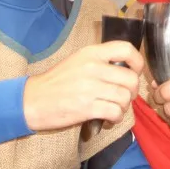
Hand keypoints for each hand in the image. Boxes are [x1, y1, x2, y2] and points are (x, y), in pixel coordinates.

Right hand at [23, 41, 143, 130]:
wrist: (32, 100)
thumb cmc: (55, 82)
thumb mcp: (77, 61)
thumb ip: (99, 61)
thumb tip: (124, 69)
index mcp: (91, 53)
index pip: (126, 49)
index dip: (137, 62)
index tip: (135, 72)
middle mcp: (93, 67)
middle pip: (131, 79)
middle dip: (132, 92)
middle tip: (124, 97)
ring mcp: (90, 87)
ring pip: (125, 97)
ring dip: (124, 107)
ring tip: (114, 109)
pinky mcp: (87, 107)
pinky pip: (115, 112)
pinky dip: (116, 118)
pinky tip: (108, 119)